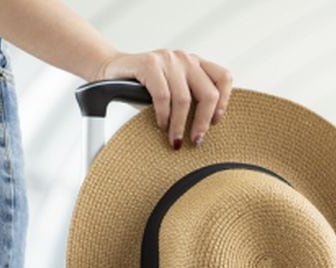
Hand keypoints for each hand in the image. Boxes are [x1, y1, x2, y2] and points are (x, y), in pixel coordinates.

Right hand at [90, 49, 232, 148]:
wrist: (111, 72)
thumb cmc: (145, 89)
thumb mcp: (173, 94)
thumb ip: (191, 103)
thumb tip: (204, 133)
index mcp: (196, 64)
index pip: (223, 78)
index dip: (223, 103)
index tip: (214, 123)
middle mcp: (185, 59)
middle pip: (208, 93)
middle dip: (202, 123)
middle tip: (195, 141)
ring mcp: (168, 59)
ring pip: (184, 99)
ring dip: (179, 125)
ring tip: (175, 140)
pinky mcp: (149, 63)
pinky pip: (163, 96)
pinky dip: (164, 115)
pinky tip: (161, 125)